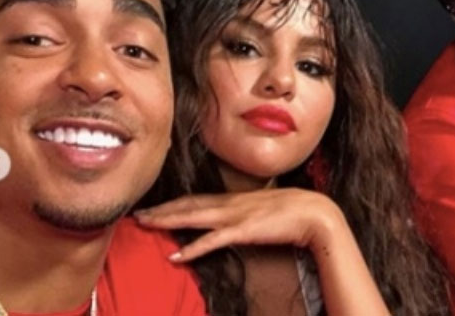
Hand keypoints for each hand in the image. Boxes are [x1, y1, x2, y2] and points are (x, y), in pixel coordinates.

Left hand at [135, 188, 346, 261]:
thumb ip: (251, 213)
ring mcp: (236, 216)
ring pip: (193, 217)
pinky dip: (192, 248)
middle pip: (189, 205)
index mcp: (236, 199)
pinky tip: (176, 255)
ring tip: (146, 225)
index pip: (198, 199)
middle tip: (139, 213)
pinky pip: (212, 240)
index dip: (175, 203)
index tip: (156, 206)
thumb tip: (243, 219)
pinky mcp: (243, 230)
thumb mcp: (267, 208)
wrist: (315, 213)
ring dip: (168, 221)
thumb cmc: (296, 209)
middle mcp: (231, 204)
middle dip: (162, 209)